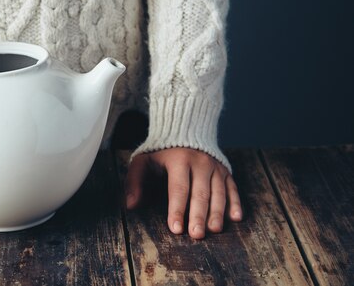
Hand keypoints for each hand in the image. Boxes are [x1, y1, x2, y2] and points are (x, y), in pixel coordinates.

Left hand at [125, 148, 242, 239]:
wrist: (184, 129)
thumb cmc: (160, 152)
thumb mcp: (143, 160)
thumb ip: (134, 181)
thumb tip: (130, 205)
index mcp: (178, 160)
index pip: (178, 188)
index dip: (177, 209)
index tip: (175, 228)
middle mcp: (200, 162)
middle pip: (200, 193)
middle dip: (198, 215)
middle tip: (197, 234)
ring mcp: (215, 166)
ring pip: (218, 192)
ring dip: (217, 212)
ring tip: (214, 229)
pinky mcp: (225, 170)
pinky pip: (232, 187)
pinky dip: (235, 202)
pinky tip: (235, 217)